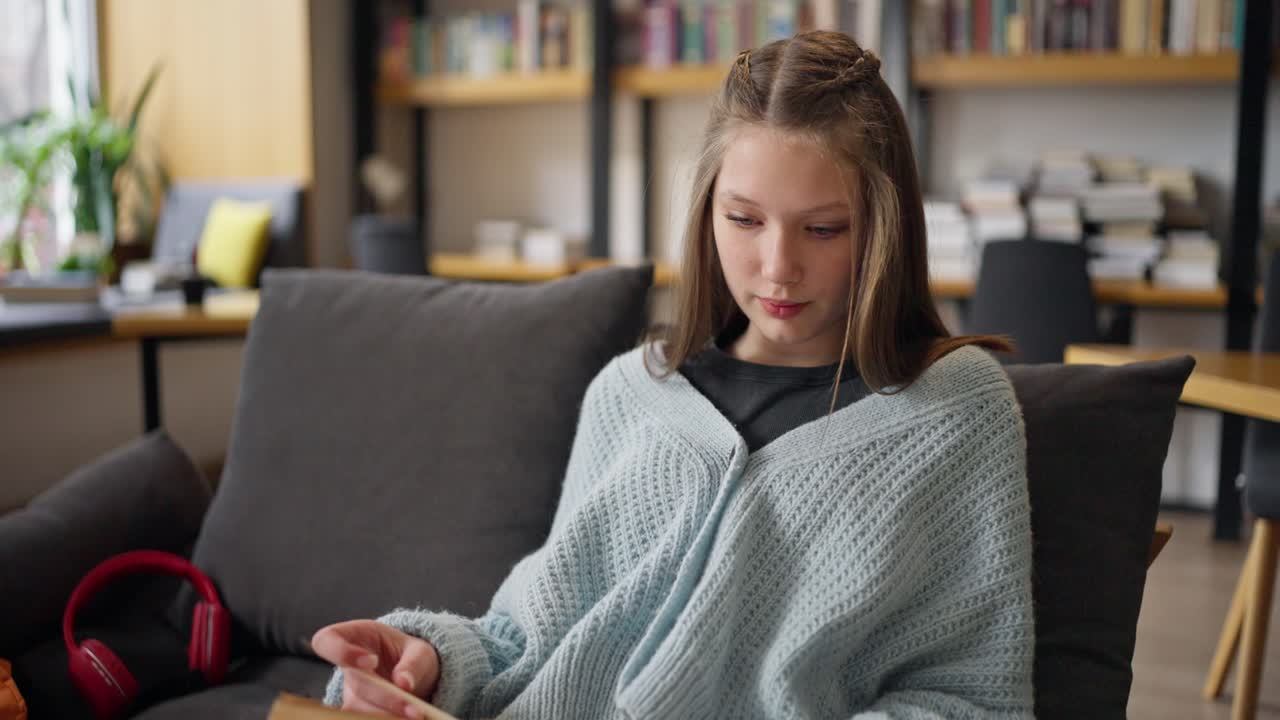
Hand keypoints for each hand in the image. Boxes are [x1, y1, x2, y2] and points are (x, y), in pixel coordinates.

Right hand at [311, 620, 440, 717]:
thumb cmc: (410, 656)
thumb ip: (413, 662)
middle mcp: (347, 670)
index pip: (326, 641)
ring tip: (415, 717)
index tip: (372, 662)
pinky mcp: (357, 715)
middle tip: (415, 710)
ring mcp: (350, 696)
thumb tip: (403, 683)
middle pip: (356, 684)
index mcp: (353, 638)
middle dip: (386, 697)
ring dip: (387, 716)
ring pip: (358, 710)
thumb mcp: (419, 650)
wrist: (413, 677)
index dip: (342, 652)